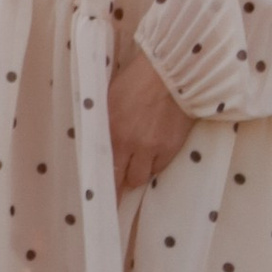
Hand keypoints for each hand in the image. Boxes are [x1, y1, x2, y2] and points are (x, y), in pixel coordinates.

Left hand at [108, 44, 191, 195]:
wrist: (173, 72)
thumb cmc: (137, 79)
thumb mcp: (110, 98)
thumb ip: (104, 123)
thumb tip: (98, 140)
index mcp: (110, 129)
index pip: (103, 167)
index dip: (103, 187)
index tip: (98, 200)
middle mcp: (129, 143)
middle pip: (122, 179)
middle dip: (120, 184)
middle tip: (119, 188)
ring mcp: (152, 148)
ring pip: (141, 177)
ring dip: (137, 173)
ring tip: (137, 162)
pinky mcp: (172, 147)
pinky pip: (160, 167)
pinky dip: (155, 164)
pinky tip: (153, 153)